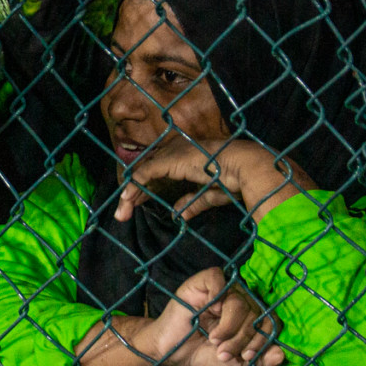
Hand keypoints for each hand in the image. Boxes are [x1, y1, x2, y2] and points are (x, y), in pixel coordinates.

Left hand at [115, 136, 310, 224]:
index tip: (135, 206)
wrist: (243, 166)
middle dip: (134, 194)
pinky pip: (144, 174)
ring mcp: (170, 154)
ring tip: (122, 213)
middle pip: (146, 173)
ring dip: (130, 195)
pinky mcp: (168, 160)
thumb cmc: (234, 179)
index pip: (157, 173)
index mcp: (184, 157)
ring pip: (141, 174)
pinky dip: (134, 188)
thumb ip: (192, 202)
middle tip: (123, 213)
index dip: (144, 190)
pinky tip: (127, 200)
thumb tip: (177, 214)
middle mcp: (174, 151)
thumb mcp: (209, 195)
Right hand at [137, 267, 283, 365]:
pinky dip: (219, 294)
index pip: (269, 320)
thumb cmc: (202, 356)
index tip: (247, 357)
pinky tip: (212, 310)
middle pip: (255, 312)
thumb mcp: (238, 364)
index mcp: (249, 318)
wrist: (171, 355)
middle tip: (224, 352)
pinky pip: (218, 277)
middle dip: (242, 338)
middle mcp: (239, 300)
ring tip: (215, 341)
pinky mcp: (201, 283)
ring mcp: (221, 291)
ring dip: (230, 327)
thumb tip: (281, 354)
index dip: (263, 338)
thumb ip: (260, 361)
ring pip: (240, 301)